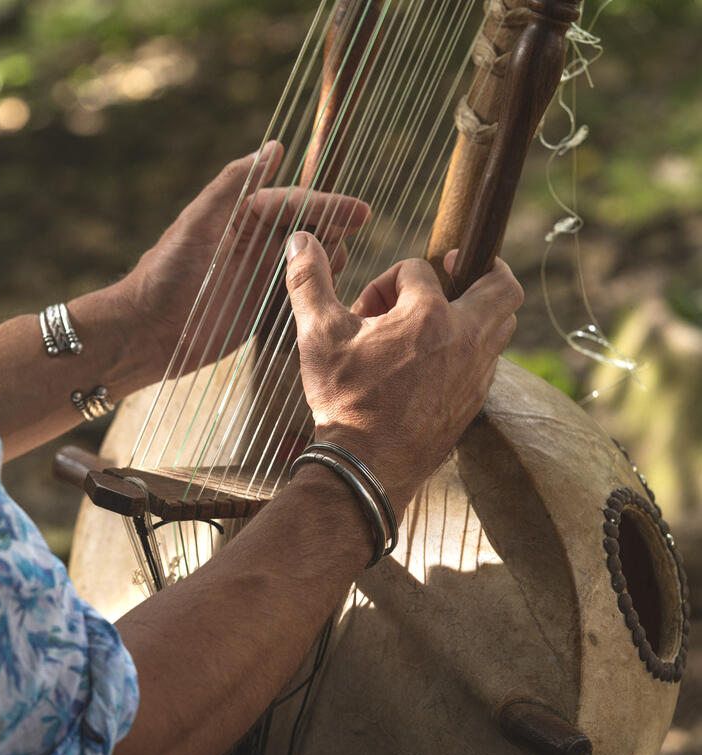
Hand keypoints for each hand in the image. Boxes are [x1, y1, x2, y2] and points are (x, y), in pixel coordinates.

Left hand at [120, 142, 370, 378]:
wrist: (147, 332)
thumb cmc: (166, 272)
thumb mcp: (198, 222)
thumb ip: (233, 183)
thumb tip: (274, 146)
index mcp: (243, 216)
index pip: (295, 203)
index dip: (328, 205)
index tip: (362, 212)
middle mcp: (257, 243)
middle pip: (309, 230)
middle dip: (332, 234)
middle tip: (341, 252)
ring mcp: (262, 277)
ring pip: (310, 263)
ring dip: (327, 265)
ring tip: (334, 274)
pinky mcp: (263, 310)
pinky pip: (299, 296)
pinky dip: (315, 294)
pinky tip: (327, 300)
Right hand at [285, 233, 523, 512]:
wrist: (366, 467)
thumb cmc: (343, 398)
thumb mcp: (318, 335)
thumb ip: (309, 281)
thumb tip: (301, 237)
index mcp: (428, 314)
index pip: (419, 269)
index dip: (386, 281)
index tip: (365, 311)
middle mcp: (465, 338)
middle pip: (502, 284)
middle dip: (479, 267)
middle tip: (450, 268)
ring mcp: (476, 371)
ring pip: (502, 322)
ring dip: (474, 309)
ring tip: (433, 320)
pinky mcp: (475, 399)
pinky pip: (489, 358)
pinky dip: (469, 346)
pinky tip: (433, 360)